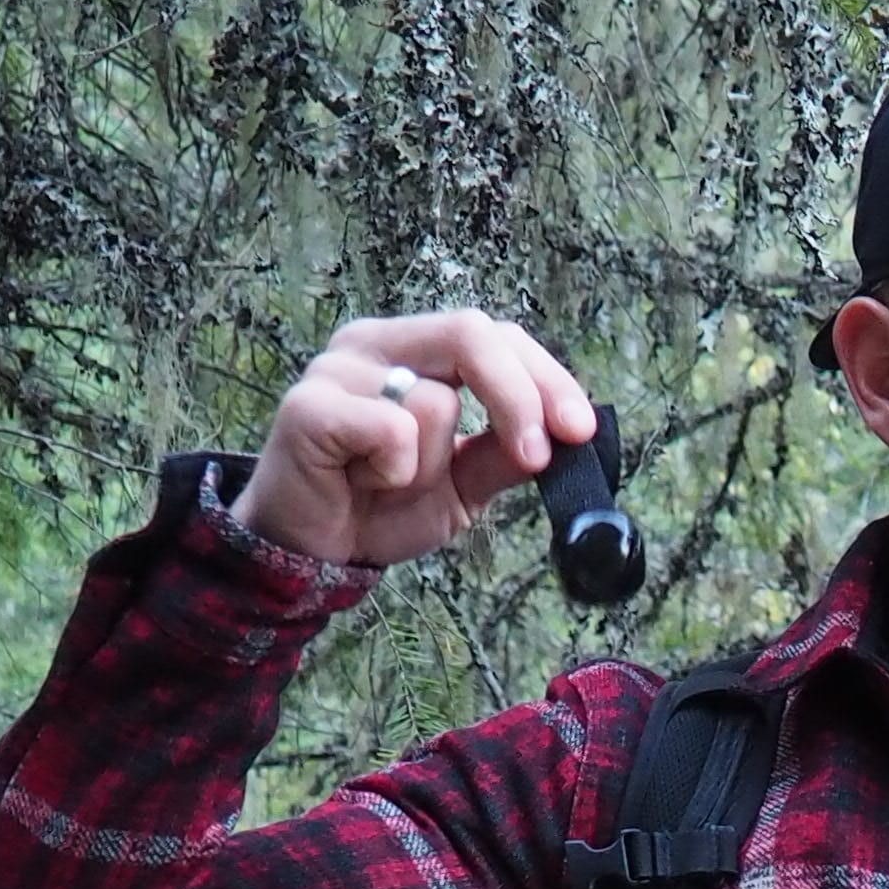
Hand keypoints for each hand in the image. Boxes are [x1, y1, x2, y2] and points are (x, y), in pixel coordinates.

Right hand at [229, 309, 597, 569]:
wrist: (311, 553)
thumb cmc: (381, 506)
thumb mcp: (464, 485)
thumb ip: (507, 455)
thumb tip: (568, 438)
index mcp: (415, 349)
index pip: (496, 335)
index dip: (546, 377)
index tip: (580, 430)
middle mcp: (375, 344)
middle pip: (472, 335)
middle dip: (519, 399)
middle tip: (537, 456)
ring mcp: (336, 369)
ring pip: (434, 401)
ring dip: (431, 465)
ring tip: (390, 483)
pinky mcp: (308, 405)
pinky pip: (391, 430)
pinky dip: (393, 472)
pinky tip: (361, 482)